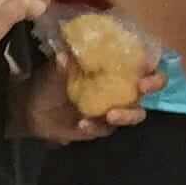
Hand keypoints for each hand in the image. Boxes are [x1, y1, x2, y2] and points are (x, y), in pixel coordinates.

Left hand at [17, 55, 158, 142]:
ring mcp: (114, 109)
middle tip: (142, 86)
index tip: (147, 62)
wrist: (31, 110)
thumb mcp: (53, 70)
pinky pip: (106, 129)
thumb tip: (63, 55)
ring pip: (135, 113)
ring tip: (110, 115)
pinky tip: (82, 123)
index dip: (151, 61)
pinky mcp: (101, 127)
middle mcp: (121, 88)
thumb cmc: (49, 83)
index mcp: (114, 68)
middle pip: (151, 87)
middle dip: (153, 84)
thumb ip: (62, 64)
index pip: (142, 61)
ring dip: (127, 114)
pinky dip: (96, 127)